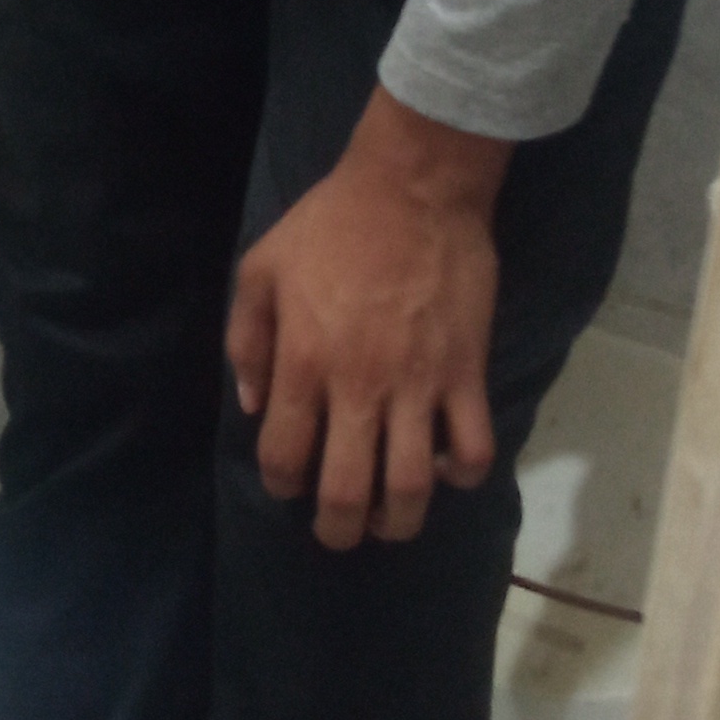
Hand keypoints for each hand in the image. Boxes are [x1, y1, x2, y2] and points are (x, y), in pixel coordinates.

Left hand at [227, 87, 509, 551]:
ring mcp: (418, 385)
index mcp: (302, 363)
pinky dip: (462, 474)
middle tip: (339, 531)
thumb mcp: (261, 266)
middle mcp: (359, 387)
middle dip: (337, 530)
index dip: (282, 484)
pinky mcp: (466, 374)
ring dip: (399, 521)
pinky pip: (473, 449)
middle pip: (346, 493)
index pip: (284, 457)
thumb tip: (251, 404)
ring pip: (412, 488)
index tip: (289, 483)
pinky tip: (446, 467)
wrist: (415, 188)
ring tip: (390, 519)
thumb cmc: (331, 224)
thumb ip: (246, 338)